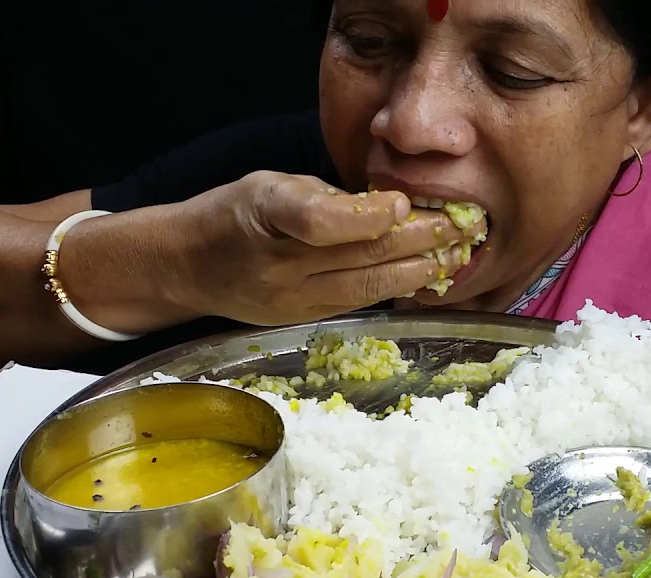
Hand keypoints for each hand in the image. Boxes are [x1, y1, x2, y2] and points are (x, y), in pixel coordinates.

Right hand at [179, 171, 486, 325]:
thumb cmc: (234, 214)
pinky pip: (359, 304)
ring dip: (418, 271)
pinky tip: (425, 276)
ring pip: (366, 287)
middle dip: (417, 241)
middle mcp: (277, 264)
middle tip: (461, 226)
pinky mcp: (301, 320)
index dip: (366, 217)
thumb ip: (323, 198)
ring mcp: (290, 300)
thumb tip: (389, 208)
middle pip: (357, 256)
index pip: (318, 221)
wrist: (189, 265)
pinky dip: (395, 288)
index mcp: (263, 214)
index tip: (401, 205)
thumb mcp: (267, 185)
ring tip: (457, 255)